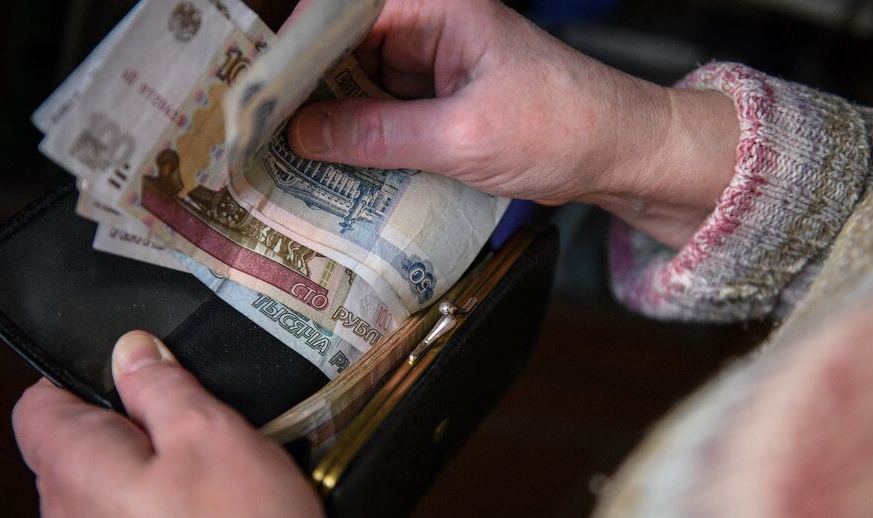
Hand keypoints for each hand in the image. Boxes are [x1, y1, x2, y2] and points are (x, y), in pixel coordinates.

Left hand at [12, 331, 323, 517]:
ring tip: (212, 468)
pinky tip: (212, 504)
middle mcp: (69, 512)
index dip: (87, 375)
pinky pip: (133, 514)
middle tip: (195, 420)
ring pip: (113, 481)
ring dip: (158, 465)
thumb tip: (133, 350)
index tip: (139, 370)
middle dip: (136, 422)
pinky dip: (168, 501)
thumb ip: (162, 386)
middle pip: (81, 442)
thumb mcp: (210, 433)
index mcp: (77, 468)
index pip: (42, 404)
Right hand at [286, 0, 738, 247]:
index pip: (344, 14)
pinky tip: (328, 168)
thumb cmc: (563, 125)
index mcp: (439, 10)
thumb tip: (303, 134)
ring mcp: (434, 69)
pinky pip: (384, 118)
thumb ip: (378, 134)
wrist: (619, 154)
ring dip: (328, 121)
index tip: (253, 86)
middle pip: (345, 52)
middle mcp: (431, 30)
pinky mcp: (440, 106)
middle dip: (305, 90)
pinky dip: (359, 142)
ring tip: (280, 153)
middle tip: (257, 130)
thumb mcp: (463, 136)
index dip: (295, 47)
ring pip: (361, 89)